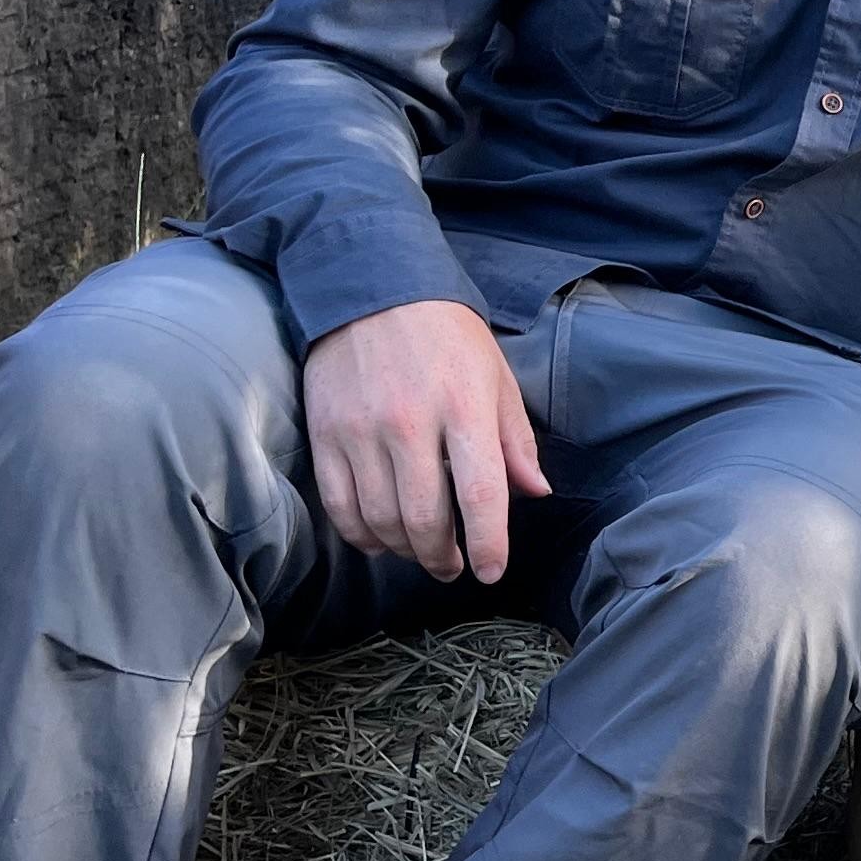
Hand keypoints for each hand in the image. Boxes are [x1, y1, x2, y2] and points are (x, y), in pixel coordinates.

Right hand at [303, 298, 548, 582]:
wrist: (373, 289)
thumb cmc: (447, 336)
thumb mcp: (496, 377)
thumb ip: (515, 440)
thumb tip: (535, 492)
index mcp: (464, 407)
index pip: (480, 495)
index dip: (488, 545)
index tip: (491, 571)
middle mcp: (410, 422)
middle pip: (424, 519)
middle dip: (442, 558)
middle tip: (452, 568)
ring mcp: (362, 430)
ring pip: (380, 520)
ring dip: (404, 550)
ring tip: (420, 553)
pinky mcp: (325, 433)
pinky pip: (339, 505)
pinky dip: (360, 534)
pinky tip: (379, 538)